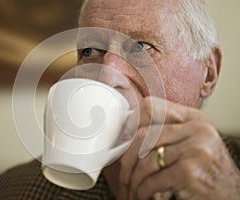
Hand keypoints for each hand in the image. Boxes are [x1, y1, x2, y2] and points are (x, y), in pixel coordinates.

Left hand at [103, 97, 239, 199]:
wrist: (232, 193)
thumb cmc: (207, 168)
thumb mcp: (193, 141)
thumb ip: (169, 132)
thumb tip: (130, 132)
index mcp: (194, 118)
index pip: (151, 107)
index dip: (132, 122)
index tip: (124, 139)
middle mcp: (197, 129)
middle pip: (144, 135)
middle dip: (128, 158)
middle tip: (123, 172)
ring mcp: (195, 149)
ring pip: (147, 160)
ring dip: (134, 179)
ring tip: (131, 187)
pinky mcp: (190, 172)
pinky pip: (154, 180)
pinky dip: (143, 191)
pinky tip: (143, 195)